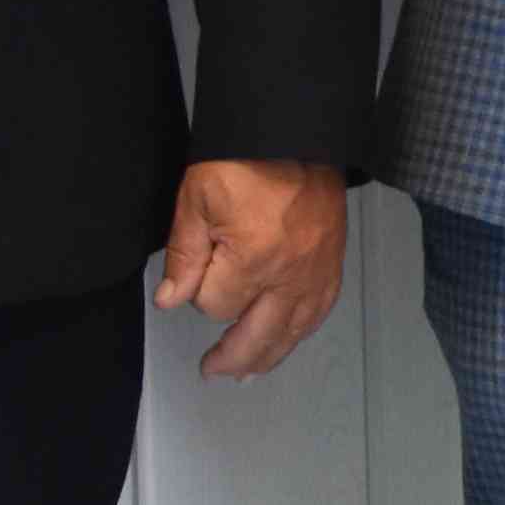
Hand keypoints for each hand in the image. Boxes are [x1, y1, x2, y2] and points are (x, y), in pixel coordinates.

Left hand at [156, 159, 347, 378]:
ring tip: (247, 372)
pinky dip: (300, 331)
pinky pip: (318, 312)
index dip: (199, 294)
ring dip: (269, 355)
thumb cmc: (245, 158)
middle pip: (258, 335)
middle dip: (231, 355)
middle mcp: (290, 275)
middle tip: (212, 371)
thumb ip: (184, 255)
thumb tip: (171, 301)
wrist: (296, 132)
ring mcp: (317, 273)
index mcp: (253, 258)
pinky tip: (288, 338)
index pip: (216, 305)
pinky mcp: (332, 264)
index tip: (196, 272)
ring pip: (292, 331)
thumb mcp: (197, 198)